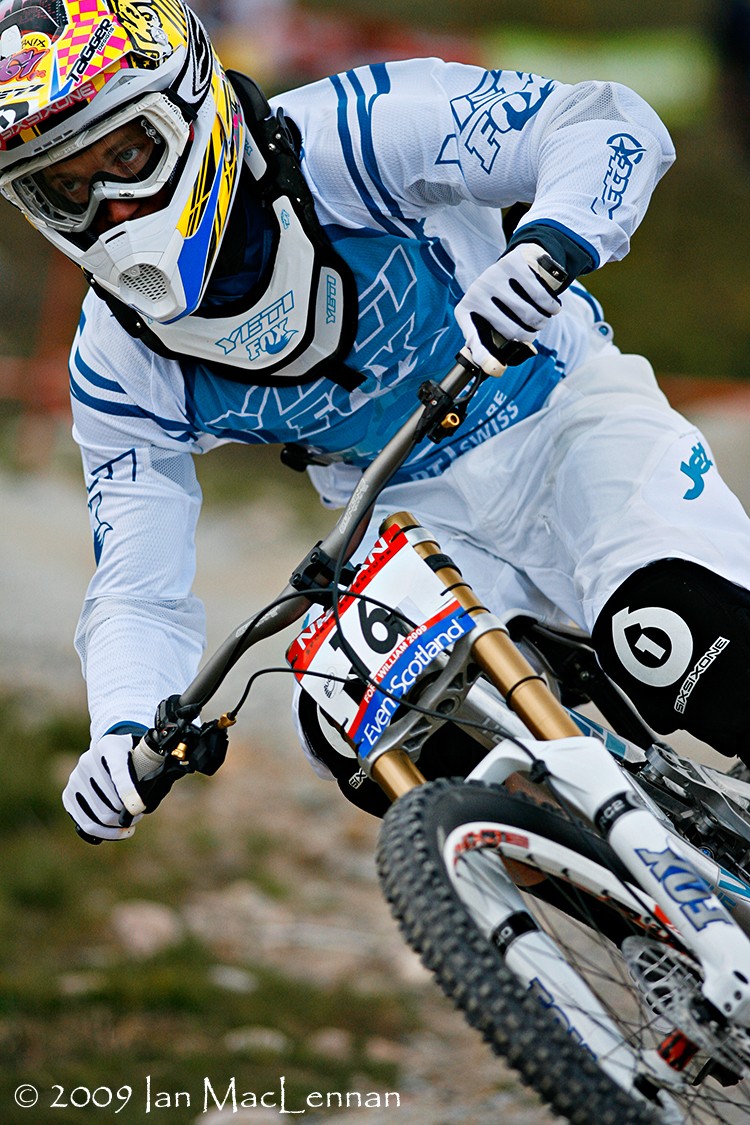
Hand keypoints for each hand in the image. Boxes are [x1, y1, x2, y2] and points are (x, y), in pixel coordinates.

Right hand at [62, 733, 145, 842]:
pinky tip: (117, 831)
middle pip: (111, 802)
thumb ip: (148, 774)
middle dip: (128, 814)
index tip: (139, 808)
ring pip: (99, 817)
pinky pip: (85, 824)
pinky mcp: (68, 795)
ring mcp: (75, 778)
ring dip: (118, 825)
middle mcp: (88, 760)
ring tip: (129, 823)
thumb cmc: (131, 758)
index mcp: (110, 746)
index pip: (118, 772)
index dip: (128, 791)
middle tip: (138, 814)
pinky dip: (104, 833)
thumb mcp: (143, 756)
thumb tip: (140, 807)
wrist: (108, 753)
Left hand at [455, 242, 562, 374]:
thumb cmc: (505, 300)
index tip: (496, 369)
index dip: (484, 357)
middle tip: (534, 331)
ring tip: (543, 319)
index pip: (473, 338)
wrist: (518, 261)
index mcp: (466, 311)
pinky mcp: (513, 264)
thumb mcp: (495, 319)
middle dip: (529, 336)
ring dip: (542, 322)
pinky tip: (553, 307)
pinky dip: (551, 306)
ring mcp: (493, 276)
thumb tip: (497, 369)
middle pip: (511, 330)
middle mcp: (476, 292)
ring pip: (528, 314)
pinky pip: (539, 295)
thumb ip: (497, 344)